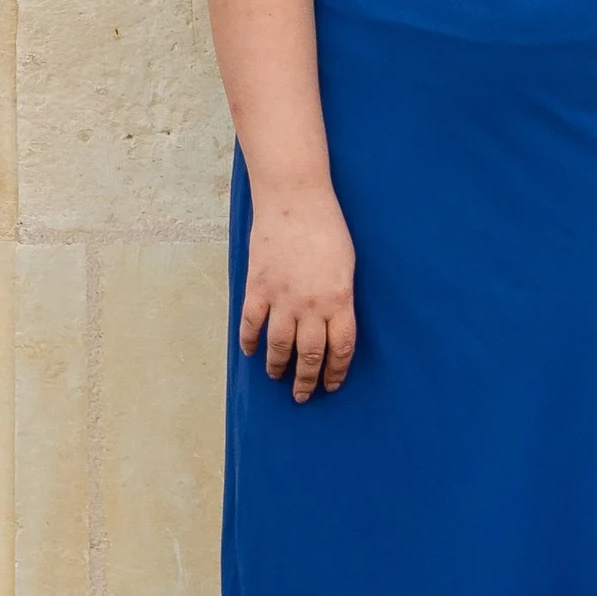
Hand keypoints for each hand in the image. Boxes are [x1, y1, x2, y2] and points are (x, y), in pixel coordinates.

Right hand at [240, 182, 357, 398]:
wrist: (295, 200)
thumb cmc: (327, 228)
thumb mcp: (347, 265)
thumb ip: (340, 297)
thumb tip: (333, 323)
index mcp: (340, 300)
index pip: (341, 348)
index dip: (336, 371)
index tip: (332, 384)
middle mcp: (311, 305)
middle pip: (309, 355)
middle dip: (306, 380)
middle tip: (302, 395)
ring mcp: (282, 298)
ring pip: (278, 346)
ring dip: (277, 366)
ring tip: (277, 376)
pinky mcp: (258, 288)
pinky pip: (252, 324)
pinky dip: (249, 341)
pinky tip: (250, 351)